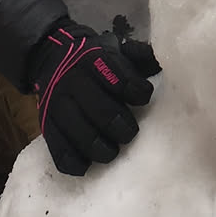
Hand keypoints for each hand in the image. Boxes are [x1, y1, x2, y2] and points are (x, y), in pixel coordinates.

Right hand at [31, 24, 159, 174]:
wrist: (53, 60)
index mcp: (96, 60)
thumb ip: (142, 56)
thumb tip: (168, 61)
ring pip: (78, 132)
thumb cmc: (97, 62)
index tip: (143, 98)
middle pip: (100, 110)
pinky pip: (57, 148)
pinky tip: (86, 165)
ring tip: (111, 152)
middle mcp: (74, 81)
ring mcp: (57, 104)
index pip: (120, 79)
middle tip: (129, 133)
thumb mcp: (118, 51)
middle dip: (119, 126)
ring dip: (99, 148)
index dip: (136, 92)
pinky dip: (73, 161)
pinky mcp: (46, 125)